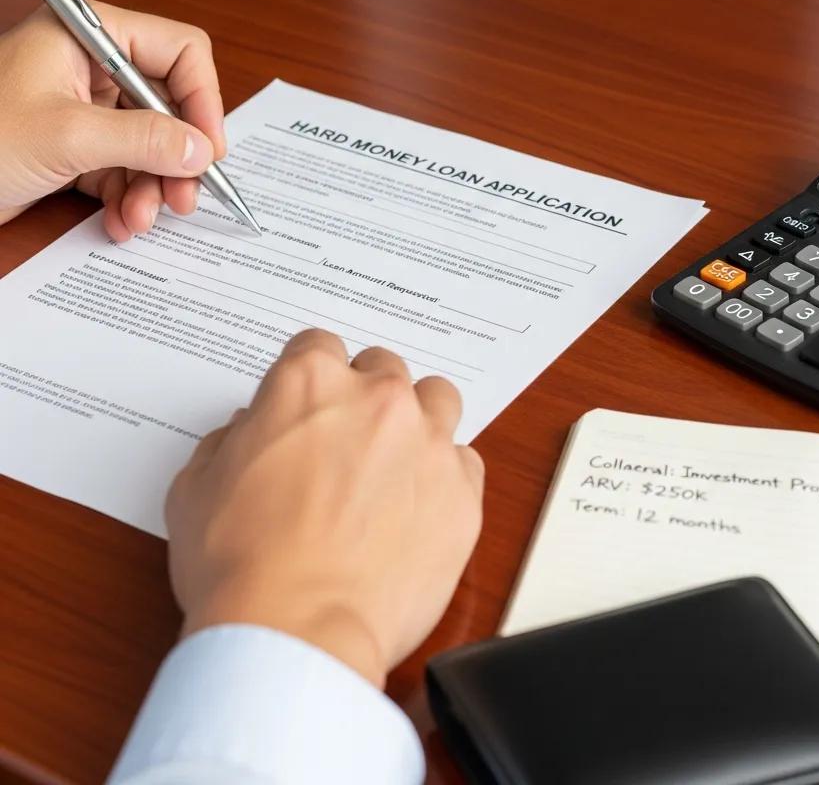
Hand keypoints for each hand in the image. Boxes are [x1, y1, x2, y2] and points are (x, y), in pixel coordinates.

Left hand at [0, 2, 225, 240]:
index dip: (203, 100)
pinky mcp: (74, 145)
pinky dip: (127, 197)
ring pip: (150, 144)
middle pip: (169, 106)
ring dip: (152, 187)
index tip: (208, 149)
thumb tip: (202, 150)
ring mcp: (83, 107)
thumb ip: (145, 141)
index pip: (178, 52)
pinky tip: (117, 221)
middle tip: (184, 198)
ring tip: (139, 219)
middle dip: (177, 157)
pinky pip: (123, 169)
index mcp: (88, 35)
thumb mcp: (68, 138)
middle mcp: (91, 65)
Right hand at [165, 329, 484, 687]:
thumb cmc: (237, 563)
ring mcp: (427, 442)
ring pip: (437, 399)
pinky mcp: (463, 492)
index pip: (318, 345)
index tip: (307, 405)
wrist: (295, 631)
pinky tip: (417, 509)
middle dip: (364, 396)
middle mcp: (377, 398)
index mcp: (309, 383)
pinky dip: (444, 476)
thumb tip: (252, 430)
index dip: (309, 376)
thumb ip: (230, 440)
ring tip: (394, 465)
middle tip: (347, 442)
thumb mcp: (195, 487)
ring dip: (416, 421)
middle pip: (382, 368)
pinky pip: (464, 462)